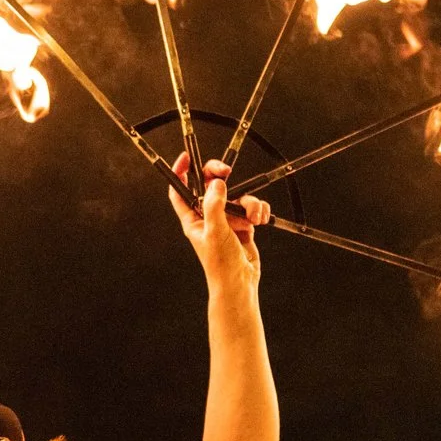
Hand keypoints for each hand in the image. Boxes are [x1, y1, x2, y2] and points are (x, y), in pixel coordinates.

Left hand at [169, 155, 269, 291]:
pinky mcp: (243, 223)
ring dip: (248, 202)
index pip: (181, 190)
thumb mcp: (215, 232)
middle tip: (227, 171)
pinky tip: (260, 221)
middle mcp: (208, 216)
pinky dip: (258, 210)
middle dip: (220, 176)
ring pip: (237, 196)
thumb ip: (215, 206)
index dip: (180, 173)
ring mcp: (226, 219)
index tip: (187, 157)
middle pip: (211, 185)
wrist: (240, 282)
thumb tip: (217, 184)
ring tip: (252, 218)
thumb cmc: (221, 263)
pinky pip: (252, 206)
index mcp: (193, 218)